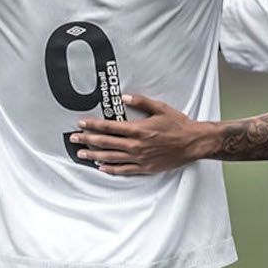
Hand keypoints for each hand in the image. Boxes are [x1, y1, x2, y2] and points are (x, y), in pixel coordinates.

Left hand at [69, 94, 207, 174]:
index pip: (109, 127)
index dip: (93, 125)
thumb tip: (123, 96)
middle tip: (73, 138)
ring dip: (94, 155)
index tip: (81, 124)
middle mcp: (136, 145)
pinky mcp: (145, 167)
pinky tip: (101, 167)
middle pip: (105, 143)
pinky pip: (124, 170)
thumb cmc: (178, 125)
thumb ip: (140, 101)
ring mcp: (139, 158)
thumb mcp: (160, 108)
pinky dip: (111, 169)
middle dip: (87, 139)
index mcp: (138, 129)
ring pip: (111, 157)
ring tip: (81, 153)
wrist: (193, 143)